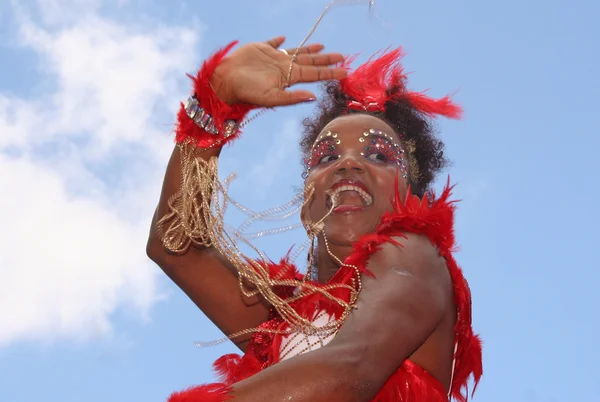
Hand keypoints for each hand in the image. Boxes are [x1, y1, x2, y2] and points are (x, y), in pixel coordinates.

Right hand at [210, 36, 346, 106]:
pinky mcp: (260, 49)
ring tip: (321, 47)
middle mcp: (283, 68)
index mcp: (288, 78)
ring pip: (295, 52)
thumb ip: (292, 98)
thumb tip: (313, 97)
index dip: (330, 73)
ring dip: (309, 50)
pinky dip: (278, 41)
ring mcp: (272, 58)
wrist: (224, 82)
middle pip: (309, 63)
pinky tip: (284, 39)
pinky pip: (272, 43)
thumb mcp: (271, 98)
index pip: (314, 75)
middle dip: (325, 60)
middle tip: (342, 56)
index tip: (345, 71)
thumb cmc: (247, 93)